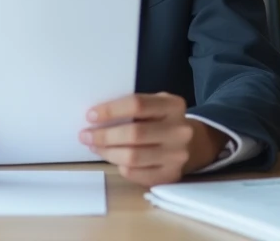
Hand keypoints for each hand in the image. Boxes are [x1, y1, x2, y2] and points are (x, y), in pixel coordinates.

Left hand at [79, 92, 224, 185]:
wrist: (193, 143)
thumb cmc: (163, 120)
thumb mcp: (156, 104)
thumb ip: (133, 107)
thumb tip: (96, 117)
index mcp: (174, 105)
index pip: (137, 104)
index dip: (110, 110)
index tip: (90, 115)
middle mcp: (179, 131)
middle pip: (134, 134)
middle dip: (104, 135)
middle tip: (85, 135)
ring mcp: (177, 155)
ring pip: (133, 157)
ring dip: (107, 152)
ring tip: (94, 147)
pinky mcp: (171, 175)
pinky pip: (136, 173)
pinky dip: (119, 166)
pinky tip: (112, 158)